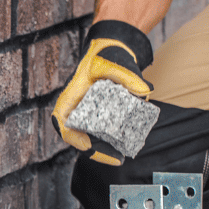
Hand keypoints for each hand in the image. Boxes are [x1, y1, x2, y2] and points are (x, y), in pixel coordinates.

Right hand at [53, 21, 153, 165]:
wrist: (108, 51)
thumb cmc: (104, 56)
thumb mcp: (113, 63)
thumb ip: (128, 75)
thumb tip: (144, 92)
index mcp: (71, 98)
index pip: (64, 123)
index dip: (74, 138)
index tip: (88, 146)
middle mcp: (76, 109)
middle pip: (79, 137)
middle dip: (97, 151)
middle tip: (117, 158)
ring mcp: (87, 114)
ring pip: (91, 138)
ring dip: (105, 149)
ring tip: (124, 155)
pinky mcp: (98, 115)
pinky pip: (101, 133)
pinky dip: (112, 141)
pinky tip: (126, 145)